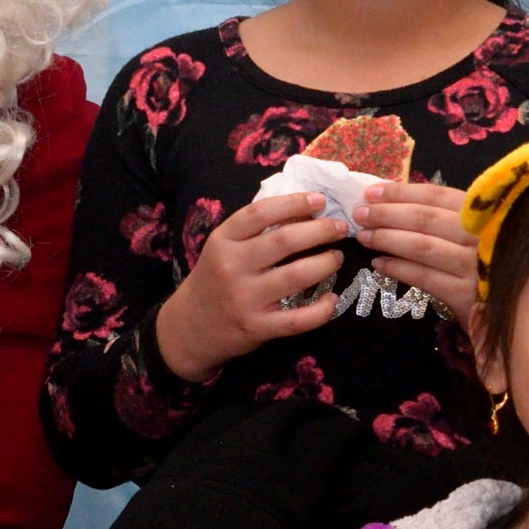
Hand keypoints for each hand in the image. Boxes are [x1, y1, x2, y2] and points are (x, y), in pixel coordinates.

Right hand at [152, 192, 347, 381]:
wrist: (189, 329)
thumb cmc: (213, 281)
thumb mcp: (223, 248)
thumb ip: (254, 231)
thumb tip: (304, 211)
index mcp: (223, 241)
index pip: (260, 213)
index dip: (294, 203)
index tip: (319, 200)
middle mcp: (232, 267)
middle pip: (284, 241)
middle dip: (321, 230)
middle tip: (339, 228)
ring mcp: (245, 299)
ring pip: (297, 275)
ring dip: (326, 263)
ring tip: (336, 257)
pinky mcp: (257, 327)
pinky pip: (299, 319)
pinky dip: (323, 309)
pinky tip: (333, 299)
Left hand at [355, 180, 479, 327]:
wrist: (515, 313)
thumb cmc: (486, 266)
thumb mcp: (474, 235)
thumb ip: (445, 217)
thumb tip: (393, 197)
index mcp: (484, 214)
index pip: (437, 195)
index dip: (401, 192)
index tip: (372, 191)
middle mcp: (482, 236)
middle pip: (426, 218)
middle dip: (387, 213)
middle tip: (359, 213)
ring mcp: (475, 265)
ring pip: (422, 246)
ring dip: (388, 239)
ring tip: (365, 237)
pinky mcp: (466, 294)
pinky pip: (424, 277)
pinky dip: (399, 269)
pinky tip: (379, 264)